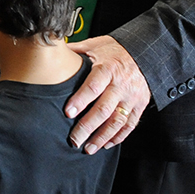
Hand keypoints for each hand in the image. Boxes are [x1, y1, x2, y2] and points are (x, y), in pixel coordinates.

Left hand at [65, 36, 151, 153]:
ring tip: (88, 148)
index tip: (67, 113)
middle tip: (74, 139)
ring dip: (102, 137)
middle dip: (87, 127)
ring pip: (117, 121)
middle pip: (104, 109)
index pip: (93, 87)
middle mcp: (121, 84)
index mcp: (108, 68)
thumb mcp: (95, 45)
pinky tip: (106, 144)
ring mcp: (132, 97)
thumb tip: (49, 50)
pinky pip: (130, 124)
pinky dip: (118, 136)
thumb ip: (75, 51)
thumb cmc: (114, 50)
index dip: (80, 101)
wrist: (145, 53)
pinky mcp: (140, 105)